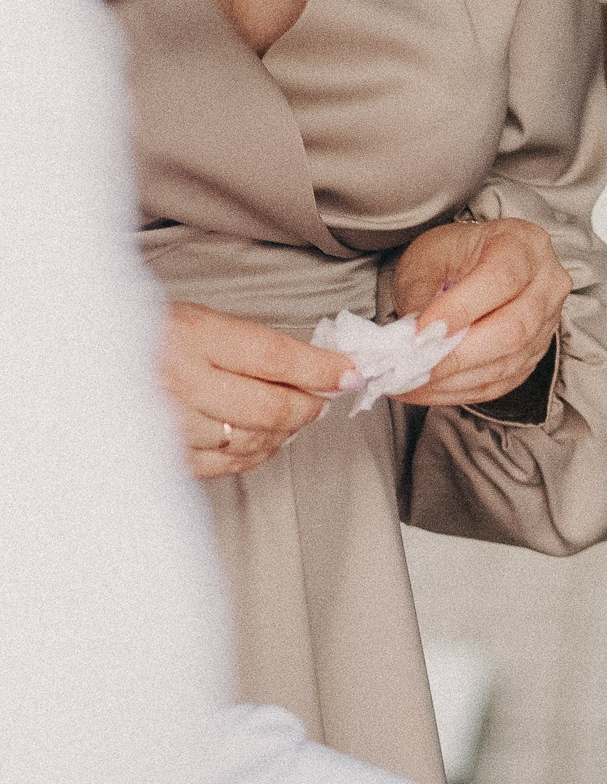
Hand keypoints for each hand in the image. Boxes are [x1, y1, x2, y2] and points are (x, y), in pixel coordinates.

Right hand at [161, 301, 350, 479]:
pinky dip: (256, 452)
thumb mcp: (195, 319)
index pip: (274, 357)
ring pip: (253, 440)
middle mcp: (179, 383)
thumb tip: (313, 367)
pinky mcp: (164, 457)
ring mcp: (170, 425)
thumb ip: (249, 345)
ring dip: (285, 431)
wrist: (81, 360)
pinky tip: (262, 438)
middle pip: (271, 407)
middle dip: (310, 405)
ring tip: (291, 414)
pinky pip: (227, 464)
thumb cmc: (144, 335)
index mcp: (189, 336)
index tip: (349, 372)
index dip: (320, 368)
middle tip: (322, 396)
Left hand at [391, 217, 570, 409]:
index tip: (423, 330)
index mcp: (523, 245)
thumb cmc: (454, 255)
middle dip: (457, 355)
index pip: (500, 280)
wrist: (473, 265)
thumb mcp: (428, 257)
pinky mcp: (533, 356)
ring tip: (411, 380)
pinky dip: (459, 390)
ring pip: (507, 362)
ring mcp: (546, 324)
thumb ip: (423, 291)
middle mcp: (546, 285)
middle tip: (413, 365)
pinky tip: (429, 387)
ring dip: (453, 379)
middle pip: (513, 329)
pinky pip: (501, 382)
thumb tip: (417, 336)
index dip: (461, 309)